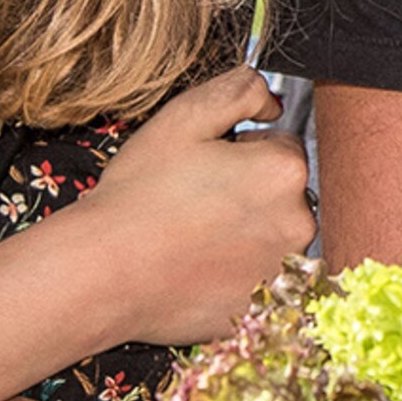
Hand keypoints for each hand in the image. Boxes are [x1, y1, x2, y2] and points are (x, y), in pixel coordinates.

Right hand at [75, 66, 314, 345]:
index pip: (282, 146)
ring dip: (246, 232)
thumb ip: (240, 91)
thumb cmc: (139, 196)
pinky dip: (237, 272)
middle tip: (197, 203)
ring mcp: (284, 270)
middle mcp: (298, 221)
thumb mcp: (183, 119)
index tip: (207, 167)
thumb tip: (272, 102)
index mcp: (284, 170)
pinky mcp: (265, 309)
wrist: (103, 273)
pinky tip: (199, 269)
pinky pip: (260, 279)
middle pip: (284, 193)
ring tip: (194, 238)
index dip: (242, 151)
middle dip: (250, 192)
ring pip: (273, 236)